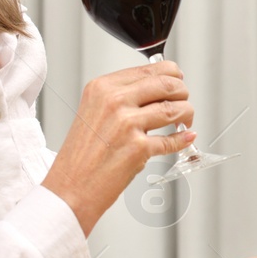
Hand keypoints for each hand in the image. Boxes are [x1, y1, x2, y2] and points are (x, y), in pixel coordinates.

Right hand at [42, 61, 195, 234]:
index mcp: (102, 88)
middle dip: (183, 93)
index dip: (172, 75)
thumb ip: (122, 97)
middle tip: (183, 101)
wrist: (69, 187)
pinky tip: (185, 138)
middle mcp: (114, 101)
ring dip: (186, 114)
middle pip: (167, 85)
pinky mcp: (138, 148)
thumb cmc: (81, 156)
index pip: (149, 69)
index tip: (178, 81)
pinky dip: (184, 139)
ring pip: (175, 109)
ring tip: (184, 121)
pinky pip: (173, 139)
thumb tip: (157, 90)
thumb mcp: (93, 112)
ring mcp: (127, 124)